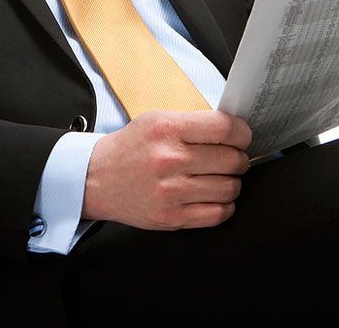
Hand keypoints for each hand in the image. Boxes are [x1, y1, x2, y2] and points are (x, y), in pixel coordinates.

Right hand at [82, 110, 251, 229]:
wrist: (96, 179)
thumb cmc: (131, 147)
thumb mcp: (157, 120)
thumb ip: (194, 123)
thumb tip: (236, 131)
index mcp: (167, 129)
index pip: (225, 129)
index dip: (243, 133)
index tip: (242, 137)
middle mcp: (169, 160)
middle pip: (231, 160)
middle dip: (238, 158)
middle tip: (232, 158)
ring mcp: (170, 192)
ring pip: (229, 188)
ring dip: (232, 182)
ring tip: (220, 177)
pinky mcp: (170, 218)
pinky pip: (218, 214)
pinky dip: (225, 205)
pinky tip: (215, 196)